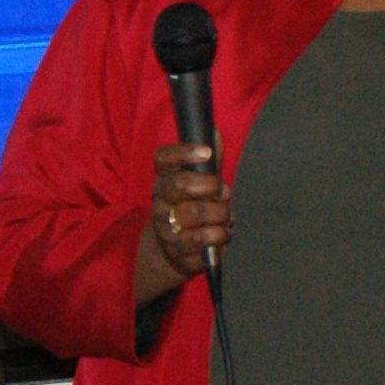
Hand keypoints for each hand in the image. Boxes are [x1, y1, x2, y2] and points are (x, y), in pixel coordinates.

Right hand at [132, 140, 229, 304]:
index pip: (163, 159)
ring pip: (195, 213)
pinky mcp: (176, 250)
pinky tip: (222, 233)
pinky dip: (219, 234)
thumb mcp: (200, 185)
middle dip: (209, 185)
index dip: (183, 152)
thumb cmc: (192, 210)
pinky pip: (201, 239)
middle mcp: (160, 202)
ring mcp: (165, 227)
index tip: (206, 152)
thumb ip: (209, 162)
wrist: (175, 252)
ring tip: (225, 216)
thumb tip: (215, 132)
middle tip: (222, 191)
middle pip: (179, 184)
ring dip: (219, 213)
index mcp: (164, 180)